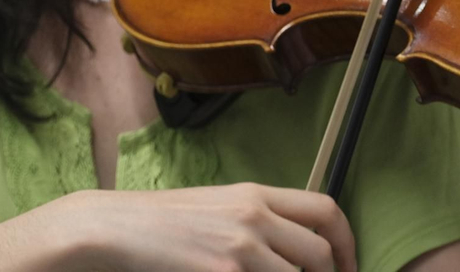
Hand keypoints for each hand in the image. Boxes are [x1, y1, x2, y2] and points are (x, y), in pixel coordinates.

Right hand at [42, 183, 357, 271]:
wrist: (113, 227)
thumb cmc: (159, 223)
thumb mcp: (215, 207)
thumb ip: (255, 222)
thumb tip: (291, 247)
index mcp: (254, 195)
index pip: (325, 209)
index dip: (347, 243)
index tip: (346, 266)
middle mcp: (254, 217)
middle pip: (320, 253)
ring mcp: (240, 249)